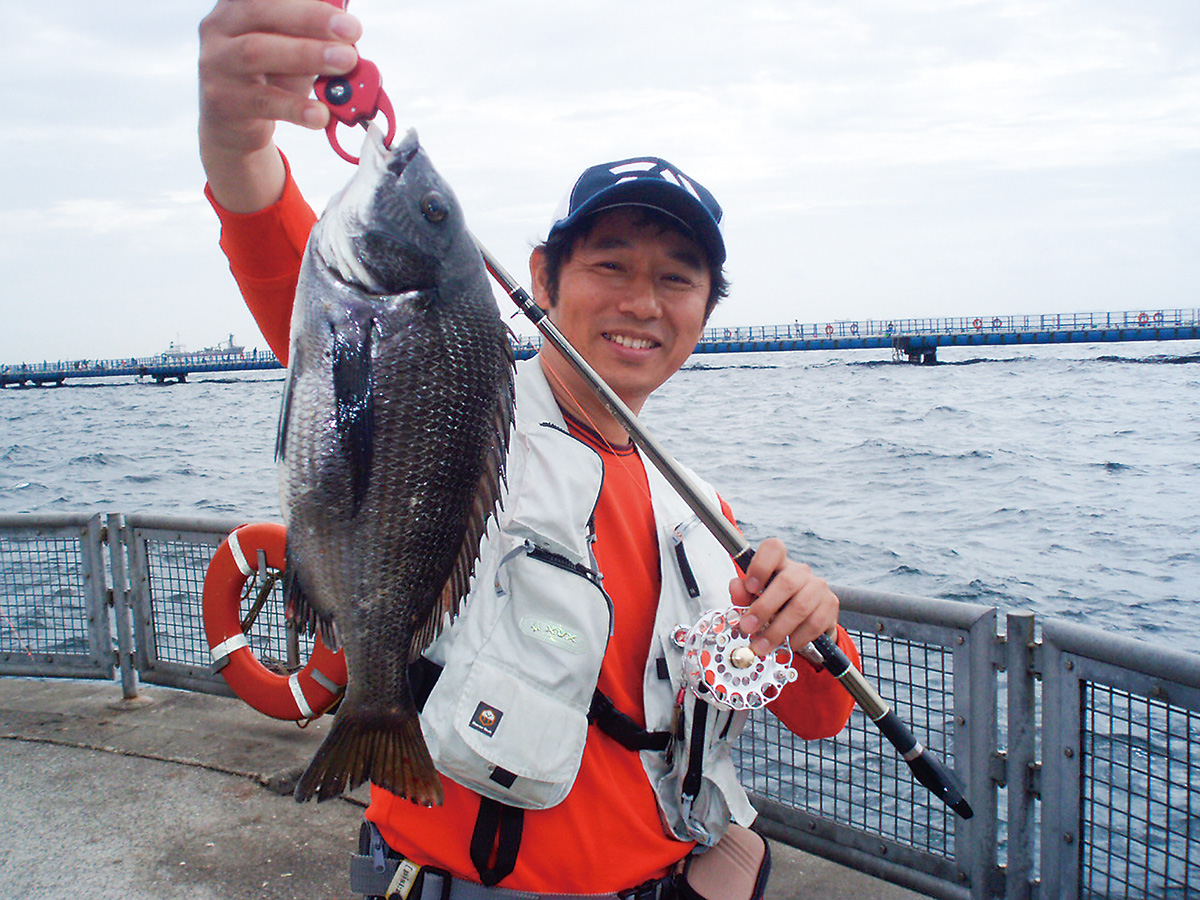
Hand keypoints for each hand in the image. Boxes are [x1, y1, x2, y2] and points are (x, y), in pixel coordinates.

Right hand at [198, 0, 361, 210]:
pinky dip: (296, 107)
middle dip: (310, 18)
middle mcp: (220, 27)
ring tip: (346, 62)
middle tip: (352, 30)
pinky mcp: (223, 100)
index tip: (342, 9)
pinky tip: (321, 113)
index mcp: (238, 5)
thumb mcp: (291, 47)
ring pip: (257, 52)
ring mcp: (217, 63)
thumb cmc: (269, 75)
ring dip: (306, 55)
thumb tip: (349, 31)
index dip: (306, 1)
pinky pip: (263, 101)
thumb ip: (313, 35)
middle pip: (261, 12)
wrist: (234, 125)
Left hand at [728, 538, 838, 657]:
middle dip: (763, 609)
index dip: (761, 565)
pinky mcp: (831, 604)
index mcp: (779, 563)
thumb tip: (736, 588)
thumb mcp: (754, 599)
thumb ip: (742, 593)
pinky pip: (814, 623)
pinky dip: (797, 638)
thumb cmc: (775, 606)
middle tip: (748, 627)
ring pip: (800, 607)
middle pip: (786, 583)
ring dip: (777, 630)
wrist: (804, 622)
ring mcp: (818, 586)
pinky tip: (787, 644)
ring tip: (762, 645)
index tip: (750, 587)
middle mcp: (800, 571)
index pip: (773, 549)